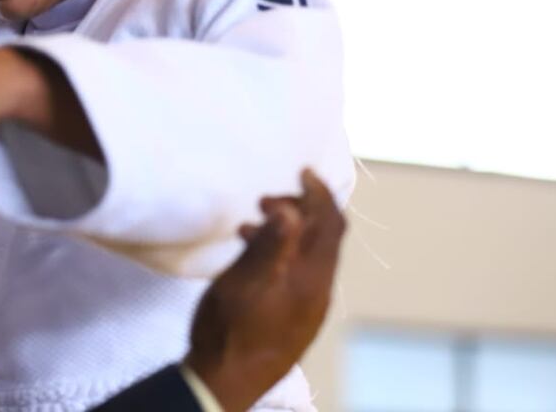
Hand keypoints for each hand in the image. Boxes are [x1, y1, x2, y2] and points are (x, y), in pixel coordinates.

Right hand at [186, 169, 345, 410]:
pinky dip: (282, 251)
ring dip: (289, 230)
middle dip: (301, 208)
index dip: (320, 192)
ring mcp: (308, 307)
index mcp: (312, 277)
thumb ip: (271, 244)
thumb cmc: (230, 329)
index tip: (302, 171)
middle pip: (324, 237)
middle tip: (265, 200)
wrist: (224, 384)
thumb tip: (292, 208)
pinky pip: (297, 272)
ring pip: (309, 255)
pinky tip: (251, 253)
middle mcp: (319, 291)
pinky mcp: (293, 317)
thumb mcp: (245, 282)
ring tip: (252, 222)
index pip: (331, 223)